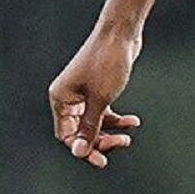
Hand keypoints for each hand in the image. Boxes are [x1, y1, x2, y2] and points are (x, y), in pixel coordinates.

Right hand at [48, 23, 142, 169]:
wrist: (121, 33)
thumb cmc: (107, 63)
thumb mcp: (100, 100)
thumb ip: (90, 128)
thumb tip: (79, 152)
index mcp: (60, 99)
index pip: (66, 135)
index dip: (82, 149)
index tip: (101, 160)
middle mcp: (68, 98)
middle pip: (81, 132)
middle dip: (100, 140)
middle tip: (121, 143)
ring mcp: (83, 94)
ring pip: (94, 124)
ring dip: (111, 132)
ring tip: (128, 136)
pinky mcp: (98, 90)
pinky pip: (105, 113)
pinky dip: (118, 119)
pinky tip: (134, 121)